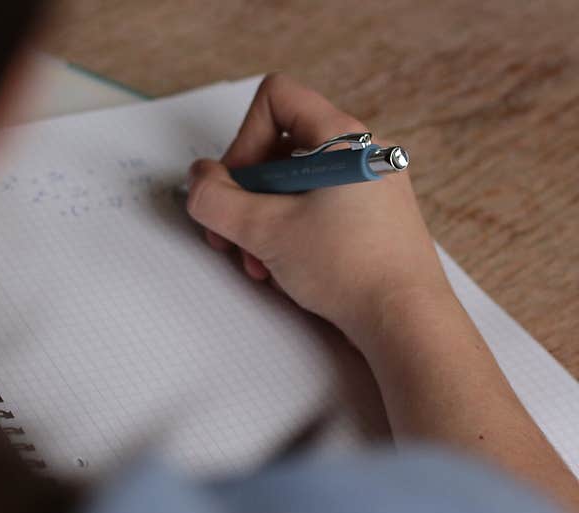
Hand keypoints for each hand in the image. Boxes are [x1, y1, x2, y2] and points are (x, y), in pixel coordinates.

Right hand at [186, 73, 452, 346]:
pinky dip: (289, 232)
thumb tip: (198, 180)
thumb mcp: (265, 231)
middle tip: (232, 232)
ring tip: (258, 261)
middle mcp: (361, 153)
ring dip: (262, 221)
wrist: (405, 321)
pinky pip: (315, 207)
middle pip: (280, 147)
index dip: (243, 138)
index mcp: (343, 139)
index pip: (276, 99)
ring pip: (294, 184)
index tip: (239, 185)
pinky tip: (282, 269)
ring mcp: (368, 186)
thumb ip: (216, 200)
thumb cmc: (352, 270)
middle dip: (246, 193)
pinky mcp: (369, 216)